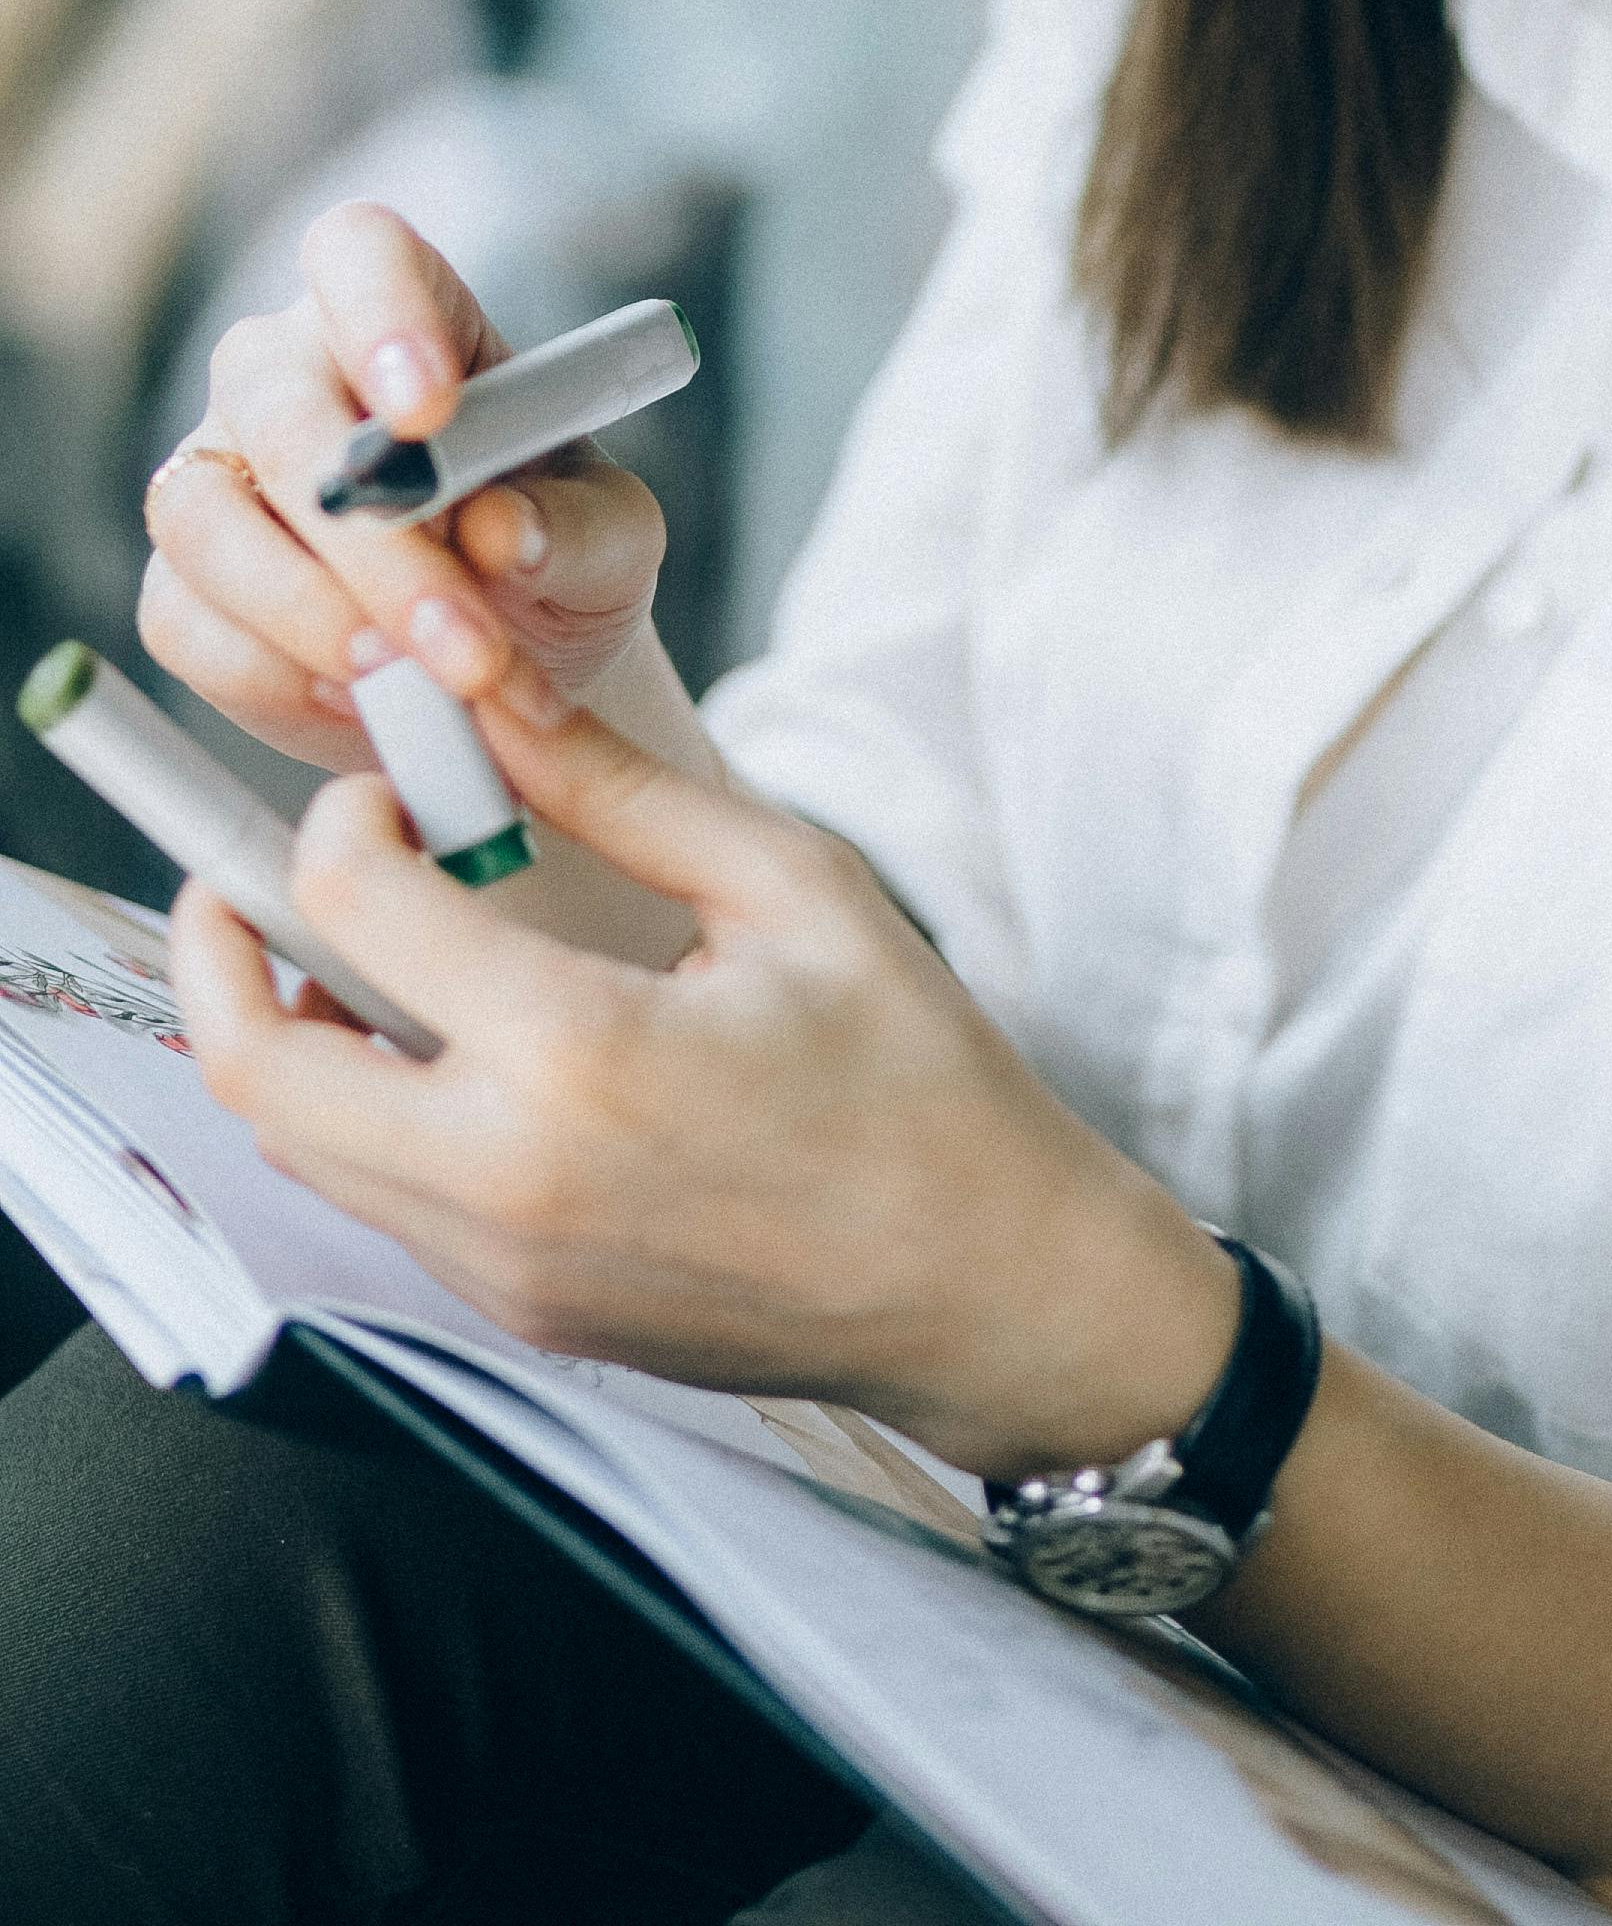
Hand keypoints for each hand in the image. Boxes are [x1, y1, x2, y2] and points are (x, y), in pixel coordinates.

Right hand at [137, 203, 665, 775]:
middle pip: (276, 402)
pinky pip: (189, 621)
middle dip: (367, 536)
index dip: (381, 312)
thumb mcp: (612, 540)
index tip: (429, 410)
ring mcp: (219, 475)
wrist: (506, 662)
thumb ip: (577, 527)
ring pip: (206, 520)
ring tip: (427, 686)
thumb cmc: (558, 554)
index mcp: (410, 314)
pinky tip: (370, 706)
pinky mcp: (182, 585)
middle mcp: (289, 373)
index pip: (361, 252)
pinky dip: (280, 679)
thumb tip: (500, 531)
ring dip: (318, 619)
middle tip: (461, 639)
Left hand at [168, 695, 1240, 1470]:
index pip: (356, 905)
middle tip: (252, 872)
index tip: (396, 783)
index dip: (344, 816)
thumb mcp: (790, 887)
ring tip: (363, 944)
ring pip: (299, 1142)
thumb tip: (496, 702)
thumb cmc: (918, 1079)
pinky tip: (447, 1038)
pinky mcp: (517, 1315)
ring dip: (286, 1031)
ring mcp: (500, 1269)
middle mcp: (506, 1183)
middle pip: (255, 1063)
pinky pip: (380, 1200)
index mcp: (579, 1058)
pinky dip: (364, 1108)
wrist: (986, 1289)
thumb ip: (619, 791)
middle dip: (219, 944)